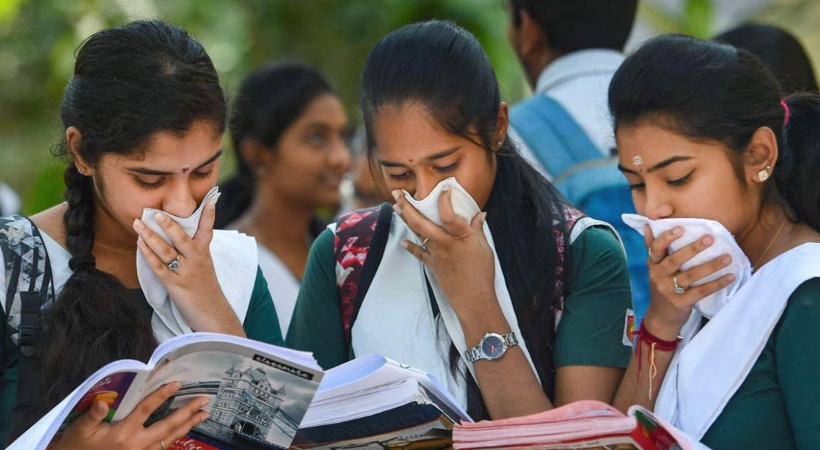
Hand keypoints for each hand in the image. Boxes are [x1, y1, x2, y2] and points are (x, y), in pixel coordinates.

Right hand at [51, 382, 208, 449]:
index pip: (146, 410)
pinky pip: (163, 448)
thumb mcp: (80, 429)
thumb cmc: (76, 446)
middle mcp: (136, 445)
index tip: (176, 384)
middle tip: (204, 401)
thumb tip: (103, 401)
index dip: (161, 396)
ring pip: (170, 439)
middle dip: (188, 412)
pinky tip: (185, 429)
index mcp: (122, 434)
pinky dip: (176, 437)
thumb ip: (93, 415)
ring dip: (188, 425)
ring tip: (203, 414)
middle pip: (167, 426)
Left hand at [133, 201, 243, 334]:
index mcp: (205, 255)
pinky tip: (140, 244)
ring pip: (166, 250)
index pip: (207, 231)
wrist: (213, 316)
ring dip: (151, 236)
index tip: (210, 201)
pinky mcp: (175, 285)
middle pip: (181, 238)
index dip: (209, 216)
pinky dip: (149, 254)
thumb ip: (194, 254)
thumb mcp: (205, 269)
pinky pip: (159, 267)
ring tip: (138, 223)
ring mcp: (186, 272)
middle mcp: (196, 261)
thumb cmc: (207, 292)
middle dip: (168, 224)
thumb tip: (177, 240)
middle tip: (155, 212)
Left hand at [392, 187, 499, 321]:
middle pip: (421, 221)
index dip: (444, 198)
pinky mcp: (432, 265)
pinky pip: (418, 253)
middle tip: (398, 193)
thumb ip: (478, 230)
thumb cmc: (482, 274)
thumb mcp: (485, 249)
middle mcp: (444, 243)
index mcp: (460, 236)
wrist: (473, 300)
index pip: (448, 213)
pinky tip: (403, 240)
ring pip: (416, 233)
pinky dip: (410, 246)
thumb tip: (480, 214)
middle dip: (407, 205)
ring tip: (396, 207)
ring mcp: (435, 254)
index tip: (444, 187)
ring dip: (405, 219)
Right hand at [643, 225, 735, 338]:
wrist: (661, 316)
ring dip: (711, 266)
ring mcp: (668, 290)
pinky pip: (701, 292)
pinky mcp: (680, 303)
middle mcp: (658, 276)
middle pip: (675, 260)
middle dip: (693, 248)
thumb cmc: (662, 287)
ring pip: (691, 275)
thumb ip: (653, 248)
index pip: (656, 248)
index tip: (682, 228)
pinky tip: (729, 277)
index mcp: (652, 265)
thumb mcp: (655, 268)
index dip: (667, 238)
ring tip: (727, 257)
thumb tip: (649, 225)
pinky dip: (716, 284)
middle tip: (710, 238)